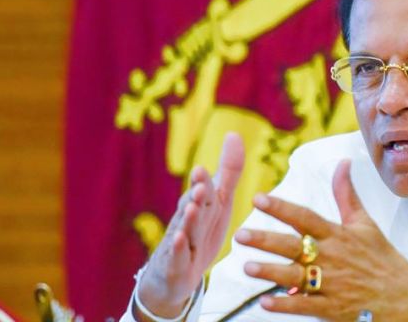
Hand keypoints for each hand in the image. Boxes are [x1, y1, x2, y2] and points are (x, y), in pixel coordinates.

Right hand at [137, 133, 244, 316]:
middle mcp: (188, 220)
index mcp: (200, 204)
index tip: (202, 169)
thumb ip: (228, 171)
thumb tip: (234, 133)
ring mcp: (180, 243)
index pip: (203, 191)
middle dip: (196, 193)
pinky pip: (178, 256)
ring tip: (192, 207)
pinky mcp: (176, 265)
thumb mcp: (218, 201)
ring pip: (186, 229)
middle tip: (199, 182)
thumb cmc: (200, 230)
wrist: (174, 275)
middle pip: (194, 206)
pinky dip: (179, 249)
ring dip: (189, 218)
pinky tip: (180, 240)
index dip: (202, 181)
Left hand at [235, 160, 407, 321]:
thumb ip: (346, 194)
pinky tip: (266, 302)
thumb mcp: (364, 223)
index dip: (281, 208)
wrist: (406, 296)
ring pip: (297, 276)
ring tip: (247, 267)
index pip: (306, 218)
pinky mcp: (333, 308)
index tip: (259, 198)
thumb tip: (342, 162)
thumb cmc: (381, 257)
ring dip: (272, 272)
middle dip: (266, 240)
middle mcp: (333, 257)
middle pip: (295, 246)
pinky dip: (286, 303)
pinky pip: (306, 305)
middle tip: (240, 235)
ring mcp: (333, 284)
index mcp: (338, 235)